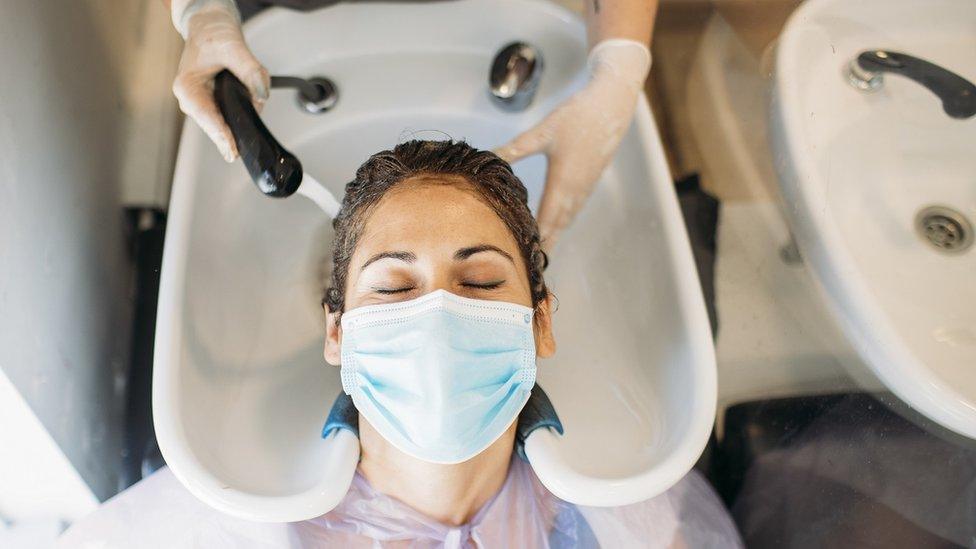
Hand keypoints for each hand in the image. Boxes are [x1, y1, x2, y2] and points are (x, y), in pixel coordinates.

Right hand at [171, 0, 269, 161]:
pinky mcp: (216, 105)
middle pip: (220, 125)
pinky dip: (248, 105)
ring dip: (247, 108)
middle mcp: (193, 101)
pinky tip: (252, 93)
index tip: (233, 152)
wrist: (210, 25)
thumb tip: (262, 94)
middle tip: (256, 104)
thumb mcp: (234, 47)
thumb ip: (250, 70)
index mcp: (187, 89)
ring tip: (251, 86)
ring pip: (231, 120)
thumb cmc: (213, 34)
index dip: (222, 136)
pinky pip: (236, 114)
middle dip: (241, 119)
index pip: (207, 119)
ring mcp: (205, 105)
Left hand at [495, 39, 650, 249]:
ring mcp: (586, 186)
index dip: (536, 241)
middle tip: (534, 265)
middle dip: (546, 245)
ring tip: (544, 249)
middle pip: (558, 226)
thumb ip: (515, 149)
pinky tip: (558, 219)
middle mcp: (576, 191)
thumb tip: (489, 156)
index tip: (526, 259)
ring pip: (568, 217)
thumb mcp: (542, 132)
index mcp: (562, 185)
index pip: (546, 222)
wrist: (611, 105)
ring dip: (556, 233)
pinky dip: (565, 218)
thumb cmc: (577, 116)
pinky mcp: (591, 178)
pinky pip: (576, 206)